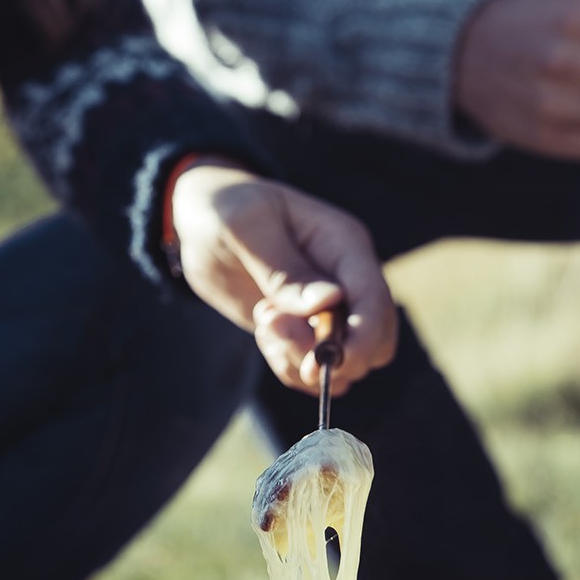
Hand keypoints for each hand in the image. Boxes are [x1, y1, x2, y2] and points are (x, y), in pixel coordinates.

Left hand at [167, 163, 397, 395]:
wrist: (203, 223)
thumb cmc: (225, 210)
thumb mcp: (245, 228)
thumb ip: (285, 270)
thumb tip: (329, 302)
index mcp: (345, 244)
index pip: (374, 299)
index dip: (361, 337)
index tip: (324, 360)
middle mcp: (347, 279)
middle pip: (375, 341)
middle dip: (331, 355)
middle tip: (275, 329)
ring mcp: (331, 308)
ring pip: (346, 363)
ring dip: (301, 360)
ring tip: (264, 321)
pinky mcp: (307, 331)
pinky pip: (315, 370)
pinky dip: (290, 366)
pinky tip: (264, 333)